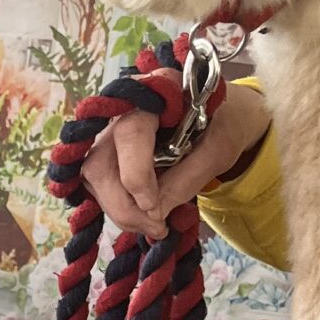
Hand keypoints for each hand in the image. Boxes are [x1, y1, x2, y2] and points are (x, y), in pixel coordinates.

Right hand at [81, 82, 272, 242]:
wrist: (224, 116)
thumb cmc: (224, 124)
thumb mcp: (219, 150)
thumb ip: (188, 178)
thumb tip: (155, 214)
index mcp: (155, 91)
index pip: (130, 134)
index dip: (137, 176)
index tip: (156, 210)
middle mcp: (123, 109)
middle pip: (100, 163)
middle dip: (124, 205)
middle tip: (157, 228)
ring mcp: (110, 132)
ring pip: (95, 178)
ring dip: (121, 211)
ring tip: (155, 227)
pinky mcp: (109, 154)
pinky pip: (100, 186)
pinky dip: (121, 207)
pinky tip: (145, 216)